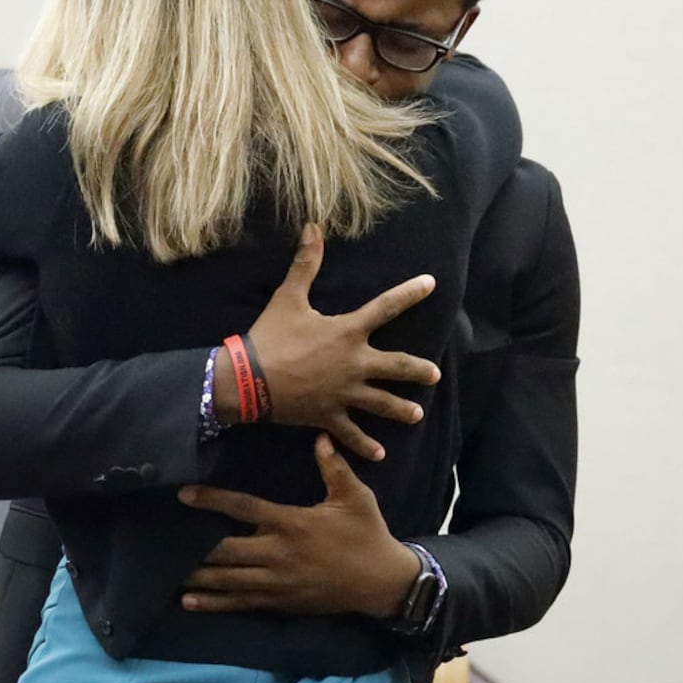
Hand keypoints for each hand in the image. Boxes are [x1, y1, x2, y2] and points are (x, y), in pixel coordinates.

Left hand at [177, 433, 420, 618]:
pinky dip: (212, 603)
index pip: (243, 509)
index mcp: (292, 523)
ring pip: (226, 579)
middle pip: (224, 550)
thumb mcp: (356, 497)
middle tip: (162, 539)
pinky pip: (239, 603)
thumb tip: (321, 437)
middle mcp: (277, 553)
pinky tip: (188, 602)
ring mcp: (276, 581)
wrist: (381, 582)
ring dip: (195, 576)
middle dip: (192, 546)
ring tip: (166, 571)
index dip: (212, 501)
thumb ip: (334, 467)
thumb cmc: (367, 534)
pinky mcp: (279, 601)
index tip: (184, 494)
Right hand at [220, 223, 439, 460]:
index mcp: (348, 332)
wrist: (248, 380)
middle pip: (396, 366)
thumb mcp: (289, 297)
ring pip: (381, 404)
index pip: (386, 308)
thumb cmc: (269, 336)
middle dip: (418, 370)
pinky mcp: (329, 416)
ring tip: (416, 414)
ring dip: (400, 410)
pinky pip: (351, 434)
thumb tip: (313, 228)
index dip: (410, 293)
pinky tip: (379, 455)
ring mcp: (344, 393)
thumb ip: (305, 264)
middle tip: (434, 375)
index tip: (431, 284)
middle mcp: (354, 364)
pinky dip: (364, 445)